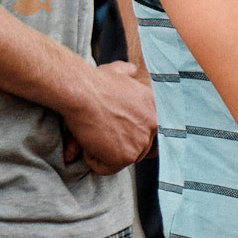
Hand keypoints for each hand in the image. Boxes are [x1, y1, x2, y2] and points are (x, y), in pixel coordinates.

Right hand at [58, 59, 155, 176]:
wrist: (81, 90)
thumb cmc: (93, 80)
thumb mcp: (115, 71)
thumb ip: (127, 73)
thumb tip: (131, 69)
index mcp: (156, 107)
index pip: (153, 133)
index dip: (132, 134)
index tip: (117, 129)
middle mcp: (154, 126)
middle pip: (138, 150)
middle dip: (117, 144)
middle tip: (98, 129)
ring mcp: (140, 143)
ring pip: (120, 159)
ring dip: (103, 150)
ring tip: (91, 132)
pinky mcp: (124, 157)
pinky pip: (105, 168)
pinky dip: (91, 158)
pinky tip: (86, 140)